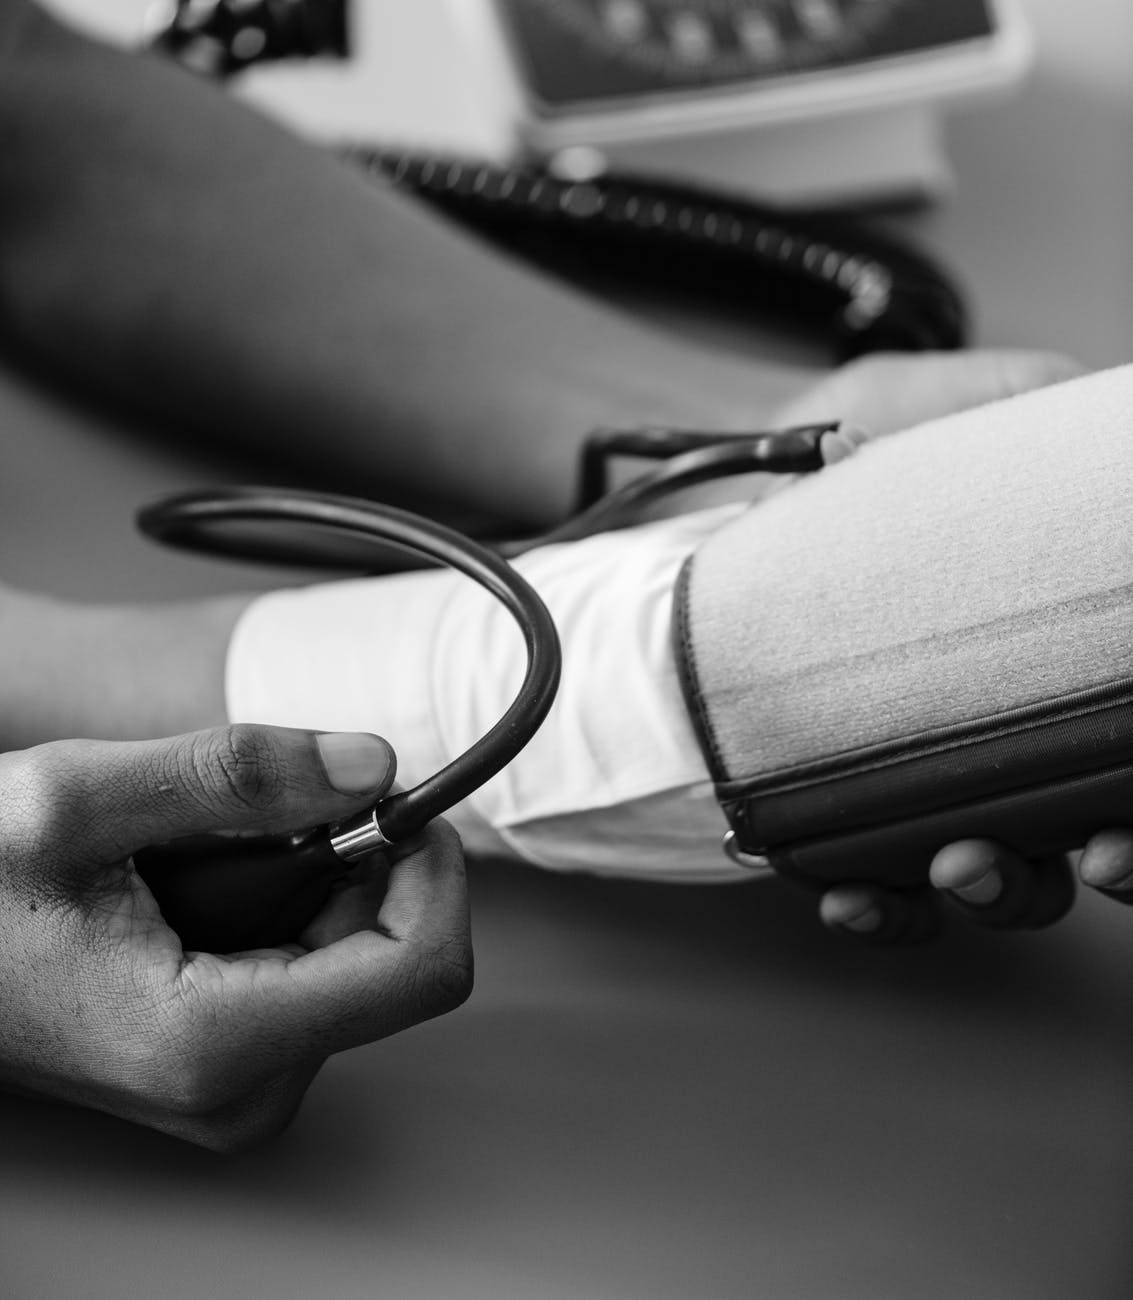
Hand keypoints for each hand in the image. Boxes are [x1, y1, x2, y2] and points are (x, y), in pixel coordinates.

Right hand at [0, 725, 470, 1149]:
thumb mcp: (80, 799)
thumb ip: (240, 774)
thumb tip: (373, 765)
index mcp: (213, 1041)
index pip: (421, 969)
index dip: (431, 870)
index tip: (395, 801)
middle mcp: (240, 1088)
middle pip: (392, 956)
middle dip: (349, 864)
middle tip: (256, 818)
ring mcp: (237, 1086)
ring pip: (355, 958)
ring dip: (304, 880)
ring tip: (199, 859)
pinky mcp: (231, 1066)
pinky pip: (312, 972)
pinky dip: (281, 907)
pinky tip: (199, 891)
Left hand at [791, 350, 1127, 942]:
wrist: (664, 538)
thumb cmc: (783, 476)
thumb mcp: (893, 409)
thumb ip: (1002, 405)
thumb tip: (1092, 404)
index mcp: (1031, 637)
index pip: (1117, 716)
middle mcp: (990, 718)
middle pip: (1098, 817)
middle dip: (1116, 850)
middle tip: (1102, 850)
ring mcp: (917, 778)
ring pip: (1007, 876)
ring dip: (1006, 888)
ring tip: (960, 862)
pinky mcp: (840, 821)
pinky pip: (884, 895)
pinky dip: (885, 910)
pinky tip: (854, 894)